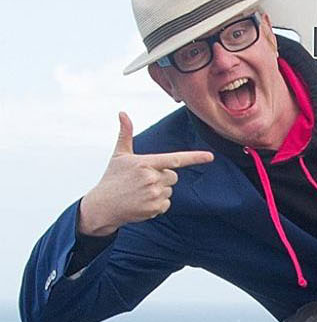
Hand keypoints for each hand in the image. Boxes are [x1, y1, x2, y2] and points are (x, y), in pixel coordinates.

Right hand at [77, 113, 214, 236]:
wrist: (102, 206)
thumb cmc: (112, 178)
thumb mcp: (119, 155)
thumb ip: (125, 134)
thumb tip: (122, 113)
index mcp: (145, 163)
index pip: (175, 159)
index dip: (194, 157)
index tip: (210, 156)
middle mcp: (151, 178)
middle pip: (173, 176)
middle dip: (162, 177)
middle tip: (142, 181)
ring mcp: (154, 194)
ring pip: (170, 190)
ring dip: (159, 191)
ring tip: (139, 192)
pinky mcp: (154, 208)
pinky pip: (167, 203)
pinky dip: (157, 204)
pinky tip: (142, 203)